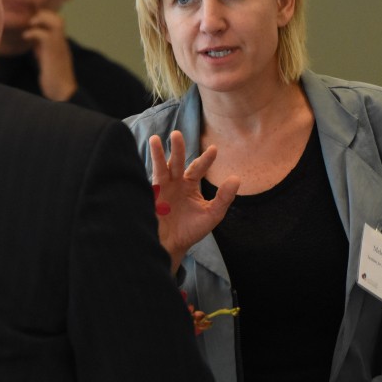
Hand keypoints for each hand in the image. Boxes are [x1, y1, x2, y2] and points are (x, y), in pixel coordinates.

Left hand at [23, 9, 77, 100]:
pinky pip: (43, 35)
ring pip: (56, 22)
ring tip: (30, 25)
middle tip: (31, 23)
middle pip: (59, 19)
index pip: (57, 23)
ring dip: (41, 20)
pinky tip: (26, 37)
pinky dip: (33, 33)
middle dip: (43, 16)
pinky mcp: (52, 52)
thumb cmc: (54, 81)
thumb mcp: (47, 60)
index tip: (31, 23)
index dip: (44, 19)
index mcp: (61, 44)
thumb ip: (42, 49)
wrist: (62, 93)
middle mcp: (62, 43)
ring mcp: (59, 46)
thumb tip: (33, 40)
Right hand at [150, 130, 239, 273]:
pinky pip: (151, 179)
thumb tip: (235, 178)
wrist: (172, 246)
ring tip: (156, 139)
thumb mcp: (212, 214)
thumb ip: (224, 197)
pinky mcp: (152, 195)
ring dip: (157, 153)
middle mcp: (175, 182)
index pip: (198, 167)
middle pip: (177, 161)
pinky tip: (146, 158)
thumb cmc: (191, 231)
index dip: (206, 159)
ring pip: (161, 167)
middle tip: (177, 134)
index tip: (214, 149)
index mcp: (190, 185)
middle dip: (177, 148)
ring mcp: (162, 188)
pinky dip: (148, 167)